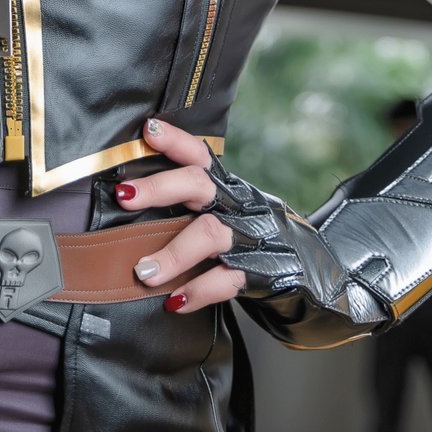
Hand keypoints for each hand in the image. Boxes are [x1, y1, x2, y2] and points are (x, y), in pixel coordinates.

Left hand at [116, 116, 244, 314]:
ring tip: (145, 273)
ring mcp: (249, 237)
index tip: (148, 130)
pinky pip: (225, 280)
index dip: (175, 141)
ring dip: (173, 253)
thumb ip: (190, 207)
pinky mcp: (259, 271)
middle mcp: (238, 205)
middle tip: (124, 197)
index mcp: (226, 187)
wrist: (306, 268)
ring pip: (210, 233)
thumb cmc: (247, 236)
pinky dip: (197, 291)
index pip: (200, 156)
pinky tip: (175, 301)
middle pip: (199, 184)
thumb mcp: (226, 211)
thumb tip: (128, 204)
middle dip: (159, 187)